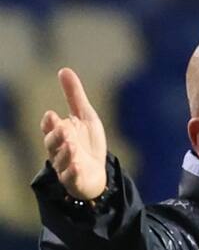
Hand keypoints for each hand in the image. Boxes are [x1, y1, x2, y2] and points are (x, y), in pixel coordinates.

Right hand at [40, 67, 107, 200]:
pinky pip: (71, 177)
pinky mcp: (75, 179)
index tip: (53, 115)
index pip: (49, 127)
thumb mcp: (85, 116)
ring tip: (72, 146)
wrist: (97, 171)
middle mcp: (59, 149)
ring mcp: (66, 165)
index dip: (50, 123)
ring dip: (65, 153)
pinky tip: (77, 166)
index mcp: (59, 133)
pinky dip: (72, 172)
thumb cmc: (87, 142)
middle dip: (57, 137)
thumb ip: (74, 96)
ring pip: (61, 159)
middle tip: (64, 129)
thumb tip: (64, 70)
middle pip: (52, 143)